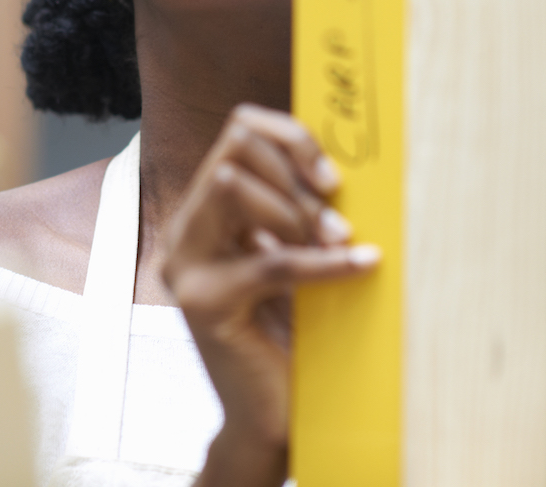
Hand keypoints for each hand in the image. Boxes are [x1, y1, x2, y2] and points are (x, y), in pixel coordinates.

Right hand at [161, 104, 379, 486]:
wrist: (271, 415)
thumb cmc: (289, 331)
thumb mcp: (290, 253)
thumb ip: (296, 209)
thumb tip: (343, 163)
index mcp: (204, 212)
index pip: (238, 131)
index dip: (289, 137)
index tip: (331, 175)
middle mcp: (184, 230)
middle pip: (235, 147)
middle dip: (295, 174)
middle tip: (338, 217)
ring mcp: (184, 265)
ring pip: (234, 186)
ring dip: (299, 212)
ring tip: (341, 242)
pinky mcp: (204, 302)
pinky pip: (272, 261)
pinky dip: (324, 262)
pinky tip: (362, 265)